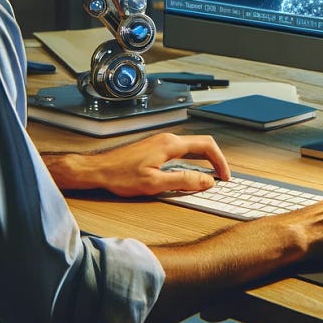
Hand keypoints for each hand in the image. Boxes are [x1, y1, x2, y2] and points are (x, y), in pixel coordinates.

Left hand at [43, 132, 230, 196]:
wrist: (98, 171)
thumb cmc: (121, 176)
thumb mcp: (155, 183)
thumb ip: (183, 181)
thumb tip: (206, 181)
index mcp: (170, 145)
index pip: (206, 146)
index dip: (220, 161)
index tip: (225, 176)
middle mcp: (167, 139)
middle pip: (201, 144)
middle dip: (215, 160)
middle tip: (222, 177)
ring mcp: (160, 142)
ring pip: (191, 148)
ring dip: (203, 160)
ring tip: (209, 176)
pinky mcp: (154, 148)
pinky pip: (180, 151)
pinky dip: (192, 161)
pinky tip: (189, 173)